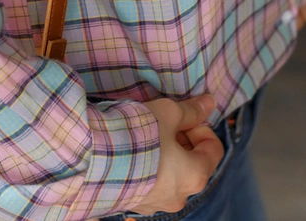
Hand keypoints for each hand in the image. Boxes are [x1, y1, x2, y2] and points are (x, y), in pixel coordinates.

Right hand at [131, 95, 223, 214]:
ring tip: (144, 136)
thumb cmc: (136, 135)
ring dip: (164, 154)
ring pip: (170, 175)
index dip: (201, 127)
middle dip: (182, 140)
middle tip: (164, 123)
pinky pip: (149, 183)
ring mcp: (155, 204)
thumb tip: (209, 103)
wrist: (92, 159)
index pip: (214, 150)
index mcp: (195, 176)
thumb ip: (191, 111)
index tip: (184, 117)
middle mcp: (179, 196)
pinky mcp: (133, 203)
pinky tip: (131, 151)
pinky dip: (147, 167)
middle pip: (192, 164)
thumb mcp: (168, 113)